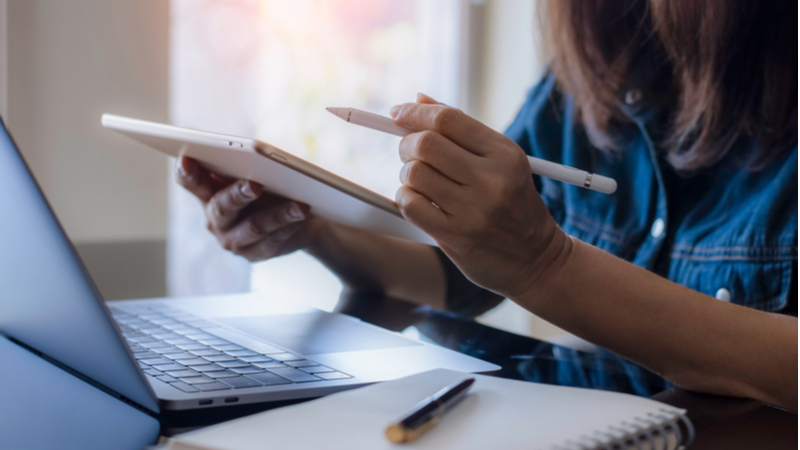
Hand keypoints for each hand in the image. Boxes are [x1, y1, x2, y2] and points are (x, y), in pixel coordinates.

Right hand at [175, 155, 326, 261]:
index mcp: (208, 193)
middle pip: (222, 206)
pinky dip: (289, 226)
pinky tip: (302, 215)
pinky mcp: (256, 253)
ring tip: (299, 205)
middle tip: (254, 185)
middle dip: (238, 194)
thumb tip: (254, 155)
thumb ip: (244, 164)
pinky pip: (273, 240)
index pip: (190, 181)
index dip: (186, 172)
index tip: (187, 159)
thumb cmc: (270, 187)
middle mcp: (215, 219)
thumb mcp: (254, 173)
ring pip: (254, 226)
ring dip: (278, 214)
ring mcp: (233, 239)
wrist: (296, 218)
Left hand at [390, 94, 570, 298]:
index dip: (415, 113)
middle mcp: (491, 179)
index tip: (398, 114)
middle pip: (425, 143)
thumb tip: (418, 100)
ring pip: (413, 173)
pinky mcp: (455, 235)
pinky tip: (419, 201)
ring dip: (407, 174)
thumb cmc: (513, 204)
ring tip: (421, 182)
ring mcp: (473, 209)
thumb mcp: (502, 162)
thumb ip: (462, 131)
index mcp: (505, 154)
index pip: (448, 120)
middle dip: (407, 143)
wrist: (536, 259)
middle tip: (410, 152)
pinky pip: (409, 204)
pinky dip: (406, 198)